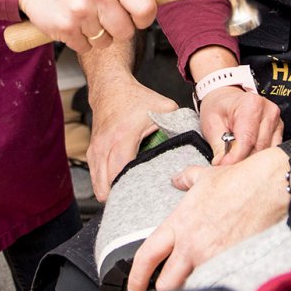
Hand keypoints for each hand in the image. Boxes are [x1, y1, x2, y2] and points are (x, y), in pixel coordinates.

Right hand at [18, 0, 166, 53]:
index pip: (146, 7)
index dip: (145, 16)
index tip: (137, 15)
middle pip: (127, 31)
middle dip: (118, 27)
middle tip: (103, 13)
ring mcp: (80, 11)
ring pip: (106, 42)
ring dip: (98, 34)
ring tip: (86, 15)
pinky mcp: (65, 28)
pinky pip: (86, 47)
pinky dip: (81, 40)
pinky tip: (73, 22)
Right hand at [86, 75, 178, 201]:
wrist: (110, 88)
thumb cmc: (136, 98)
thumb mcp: (164, 107)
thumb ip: (180, 124)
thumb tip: (199, 141)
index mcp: (124, 136)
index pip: (122, 171)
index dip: (133, 188)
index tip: (147, 199)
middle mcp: (106, 145)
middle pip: (107, 185)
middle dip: (123, 197)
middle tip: (142, 202)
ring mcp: (96, 150)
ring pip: (99, 186)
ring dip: (113, 193)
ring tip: (131, 195)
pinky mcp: (91, 153)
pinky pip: (95, 179)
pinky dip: (106, 185)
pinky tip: (120, 186)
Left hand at [127, 147, 289, 290]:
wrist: (270, 185)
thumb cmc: (240, 179)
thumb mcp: (205, 176)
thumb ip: (185, 179)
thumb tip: (177, 179)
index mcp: (179, 223)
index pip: (146, 257)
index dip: (135, 278)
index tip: (133, 289)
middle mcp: (190, 244)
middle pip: (165, 284)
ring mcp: (212, 257)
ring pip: (191, 289)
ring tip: (197, 289)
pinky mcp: (232, 264)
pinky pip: (216, 286)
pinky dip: (215, 288)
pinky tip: (221, 286)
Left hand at [198, 87, 282, 164]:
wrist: (226, 99)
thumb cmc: (220, 108)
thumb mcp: (212, 124)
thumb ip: (218, 146)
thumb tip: (223, 164)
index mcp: (251, 105)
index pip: (247, 139)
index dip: (236, 157)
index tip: (225, 166)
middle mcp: (268, 111)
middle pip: (259, 147)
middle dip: (243, 160)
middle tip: (228, 167)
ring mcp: (276, 121)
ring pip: (267, 152)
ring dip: (251, 160)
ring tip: (236, 161)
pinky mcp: (279, 130)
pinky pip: (272, 150)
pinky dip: (259, 157)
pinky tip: (247, 156)